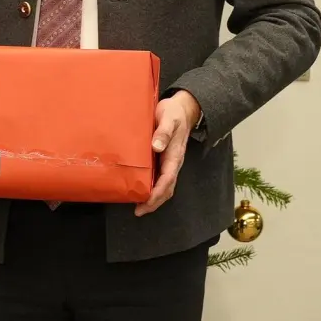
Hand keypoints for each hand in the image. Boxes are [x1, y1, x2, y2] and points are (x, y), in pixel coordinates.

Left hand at [136, 91, 200, 216]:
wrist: (181, 108)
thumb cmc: (173, 113)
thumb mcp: (168, 118)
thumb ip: (163, 132)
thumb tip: (156, 147)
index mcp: (175, 155)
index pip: (167, 179)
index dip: (157, 192)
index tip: (146, 202)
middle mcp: (173, 162)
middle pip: (167, 188)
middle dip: (154, 201)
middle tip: (139, 211)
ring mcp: (169, 162)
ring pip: (164, 185)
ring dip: (153, 198)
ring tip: (139, 207)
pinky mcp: (164, 159)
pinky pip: (160, 178)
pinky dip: (152, 188)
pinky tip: (140, 191)